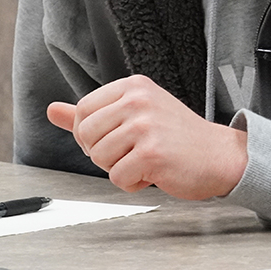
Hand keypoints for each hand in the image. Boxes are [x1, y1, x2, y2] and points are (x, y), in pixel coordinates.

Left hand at [47, 75, 248, 198]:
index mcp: (134, 86)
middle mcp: (139, 100)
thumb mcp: (135, 114)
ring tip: (146, 159)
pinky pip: (116, 178)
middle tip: (134, 150)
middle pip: (86, 136)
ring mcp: (145, 125)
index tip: (120, 136)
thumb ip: (92, 113)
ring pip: (99, 158)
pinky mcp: (152, 153)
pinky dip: (133, 184)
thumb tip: (52, 110)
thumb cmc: (176, 136)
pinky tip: (155, 172)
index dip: (94, 133)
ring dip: (119, 168)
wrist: (218, 154)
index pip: (83, 110)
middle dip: (105, 153)